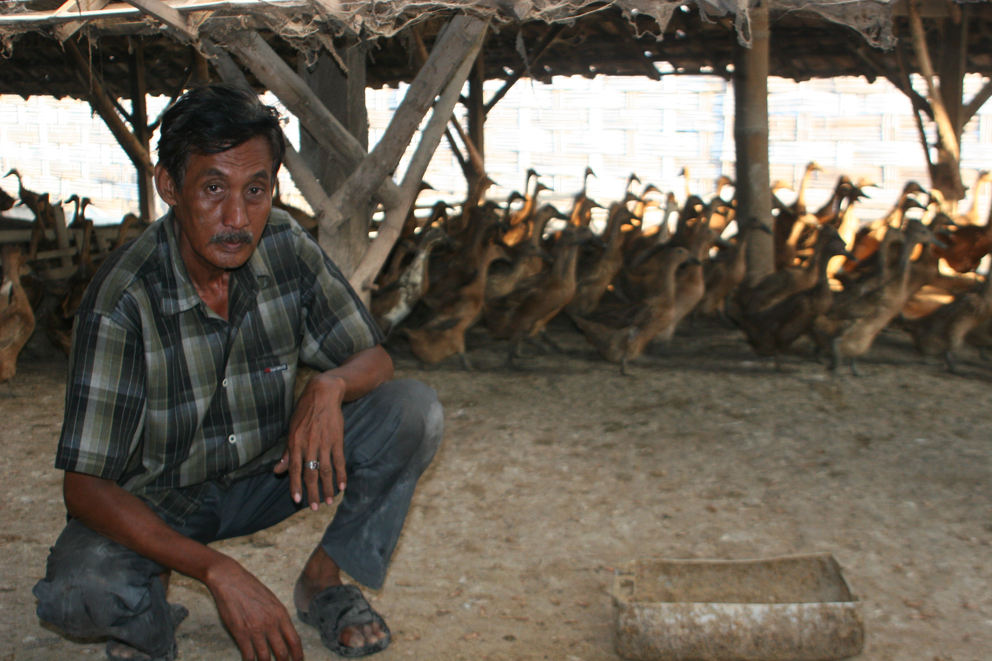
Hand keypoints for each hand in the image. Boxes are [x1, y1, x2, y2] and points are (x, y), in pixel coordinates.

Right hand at [206, 557, 303, 660]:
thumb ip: (279, 617)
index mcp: (281, 614)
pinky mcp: (240, 633)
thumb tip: (284, 633)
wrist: (231, 581)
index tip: (299, 660)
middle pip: (282, 652)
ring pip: (265, 657)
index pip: (294, 640)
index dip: (298, 654)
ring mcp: (255, 630)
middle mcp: (270, 623)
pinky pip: (248, 655)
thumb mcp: (272, 600)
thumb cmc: (252, 589)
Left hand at [275, 374, 345, 509]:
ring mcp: (324, 443)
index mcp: (295, 442)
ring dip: (327, 487)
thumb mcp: (291, 430)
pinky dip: (341, 474)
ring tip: (328, 501)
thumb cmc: (304, 412)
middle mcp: (309, 444)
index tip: (297, 500)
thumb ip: (287, 452)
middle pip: (310, 473)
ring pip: (325, 470)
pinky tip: (342, 486)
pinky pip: (339, 461)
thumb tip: (278, 471)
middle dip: (312, 492)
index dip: (295, 485)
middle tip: (314, 508)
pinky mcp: (337, 440)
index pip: (294, 469)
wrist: (323, 394)